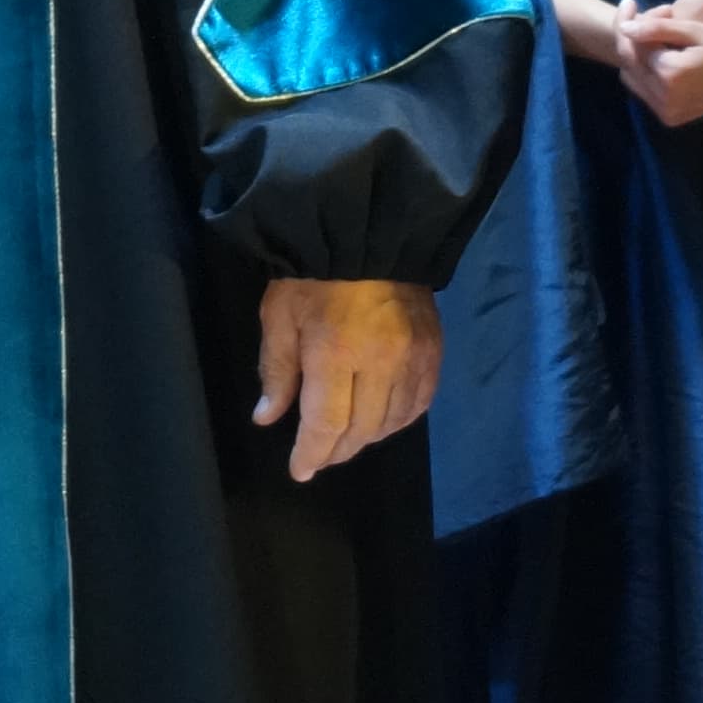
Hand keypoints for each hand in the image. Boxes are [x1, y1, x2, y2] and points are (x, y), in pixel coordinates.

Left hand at [253, 277, 440, 479]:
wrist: (366, 232)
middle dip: (337, 450)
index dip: (312, 454)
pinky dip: (400, 419)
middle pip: (362, 429)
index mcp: (334, 353)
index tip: (300, 470)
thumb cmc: (312, 274)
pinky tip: (383, 420)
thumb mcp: (279, 316)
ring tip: (347, 440)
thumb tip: (268, 418)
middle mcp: (380, 362)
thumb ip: (276, 370)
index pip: (326, 424)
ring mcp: (413, 357)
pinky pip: (420, 401)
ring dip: (368, 438)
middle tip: (319, 456)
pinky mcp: (434, 349)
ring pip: (393, 421)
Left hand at [614, 0, 702, 129]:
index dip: (627, 23)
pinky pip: (645, 91)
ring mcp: (667, 111)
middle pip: (628, 63)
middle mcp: (664, 98)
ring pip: (632, 79)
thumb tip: (625, 28)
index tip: (629, 2)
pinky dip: (646, 73)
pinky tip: (658, 55)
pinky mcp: (671, 117)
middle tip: (636, 17)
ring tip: (650, 36)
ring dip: (636, 56)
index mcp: (670, 75)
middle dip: (629, 38)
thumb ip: (658, 28)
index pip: (632, 46)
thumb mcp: (696, 31)